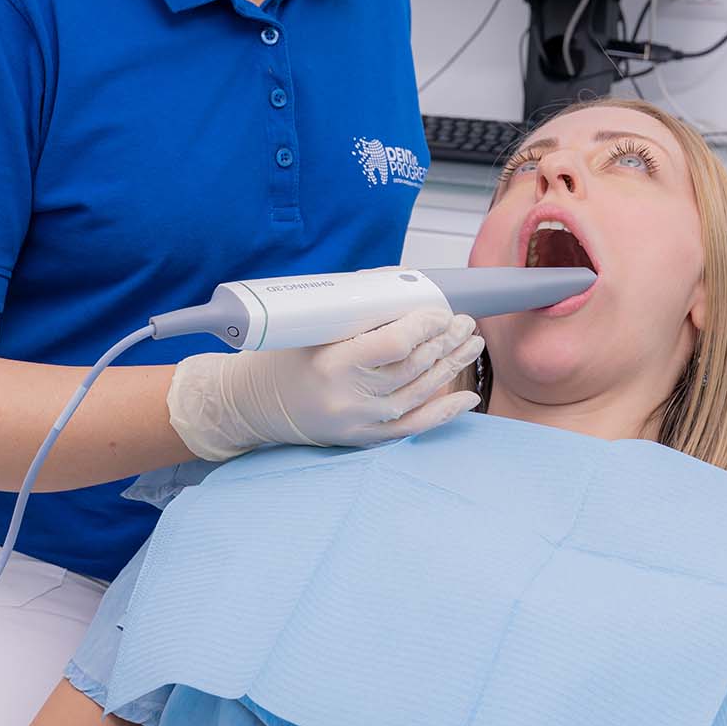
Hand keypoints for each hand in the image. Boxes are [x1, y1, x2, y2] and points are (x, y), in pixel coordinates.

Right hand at [168, 309, 482, 461]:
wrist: (255, 406)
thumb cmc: (282, 358)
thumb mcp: (312, 328)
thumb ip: (357, 311)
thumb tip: (402, 286)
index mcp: (333, 364)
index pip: (395, 344)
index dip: (425, 325)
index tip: (440, 310)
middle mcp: (350, 398)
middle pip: (414, 366)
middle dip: (445, 340)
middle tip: (464, 321)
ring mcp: (361, 422)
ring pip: (421, 392)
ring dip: (451, 364)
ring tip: (471, 342)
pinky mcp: (366, 439)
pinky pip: (416, 427)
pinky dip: (445, 411)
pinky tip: (467, 395)